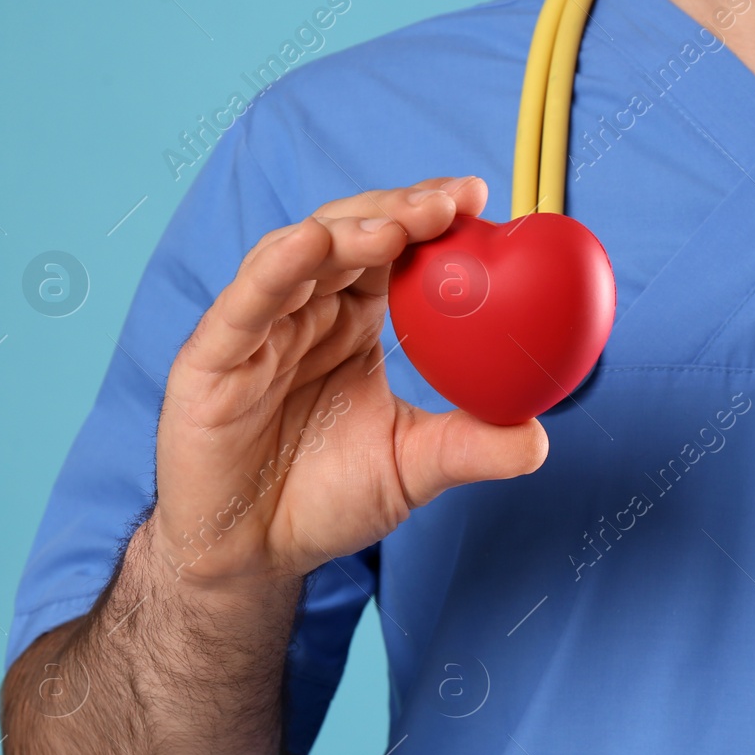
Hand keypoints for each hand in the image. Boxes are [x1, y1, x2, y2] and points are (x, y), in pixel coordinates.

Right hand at [152, 175, 546, 586]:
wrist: (250, 554)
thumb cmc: (325, 500)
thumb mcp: (413, 468)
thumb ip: (472, 448)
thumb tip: (541, 439)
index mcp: (352, 321)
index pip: (394, 250)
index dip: (431, 218)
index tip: (481, 200)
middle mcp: (305, 311)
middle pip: (350, 235)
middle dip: (399, 210)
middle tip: (450, 202)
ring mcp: (257, 329)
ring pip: (299, 256)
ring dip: (349, 231)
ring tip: (398, 224)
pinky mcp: (212, 358)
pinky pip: (245, 305)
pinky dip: (276, 270)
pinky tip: (310, 244)